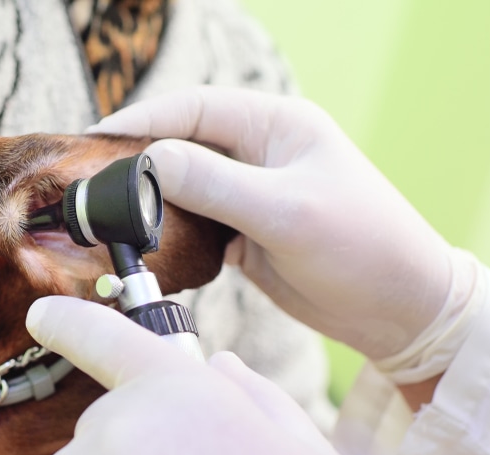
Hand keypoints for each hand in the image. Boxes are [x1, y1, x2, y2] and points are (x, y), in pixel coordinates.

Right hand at [89, 87, 469, 364]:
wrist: (399, 311)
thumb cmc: (361, 249)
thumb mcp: (284, 212)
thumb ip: (214, 184)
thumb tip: (147, 162)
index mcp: (277, 126)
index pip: (195, 107)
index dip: (143, 119)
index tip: (96, 140)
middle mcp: (260, 154)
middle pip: (182, 145)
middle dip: (137, 161)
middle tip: (90, 183)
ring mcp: (251, 195)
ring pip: (183, 187)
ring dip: (149, 200)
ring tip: (105, 214)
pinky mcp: (245, 234)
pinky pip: (194, 224)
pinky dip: (167, 232)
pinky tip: (142, 243)